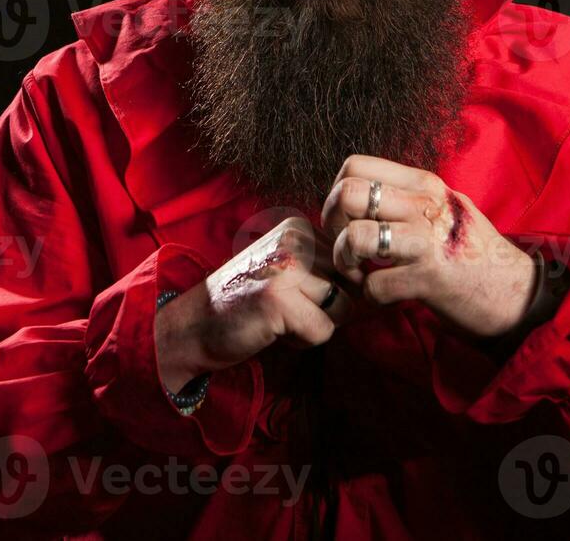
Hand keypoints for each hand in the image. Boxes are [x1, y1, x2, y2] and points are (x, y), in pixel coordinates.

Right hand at [155, 216, 348, 392]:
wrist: (192, 325)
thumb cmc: (246, 302)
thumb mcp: (287, 268)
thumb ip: (325, 266)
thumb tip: (377, 285)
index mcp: (299, 227)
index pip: (352, 265)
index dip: (331, 291)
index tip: (293, 293)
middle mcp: (295, 239)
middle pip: (352, 287)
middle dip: (326, 309)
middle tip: (285, 309)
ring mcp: (288, 267)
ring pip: (343, 309)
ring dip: (315, 325)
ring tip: (279, 318)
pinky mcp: (281, 299)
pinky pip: (323, 331)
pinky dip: (302, 341)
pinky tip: (272, 329)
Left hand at [321, 156, 537, 338]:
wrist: (517, 293)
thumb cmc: (473, 253)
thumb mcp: (445, 208)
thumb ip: (406, 198)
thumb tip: (359, 193)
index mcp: (425, 184)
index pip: (355, 166)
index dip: (337, 193)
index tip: (349, 219)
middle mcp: (425, 205)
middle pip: (347, 195)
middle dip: (333, 227)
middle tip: (349, 247)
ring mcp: (427, 241)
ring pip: (356, 237)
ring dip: (347, 262)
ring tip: (362, 272)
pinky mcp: (430, 278)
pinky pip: (374, 286)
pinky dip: (372, 297)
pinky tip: (387, 296)